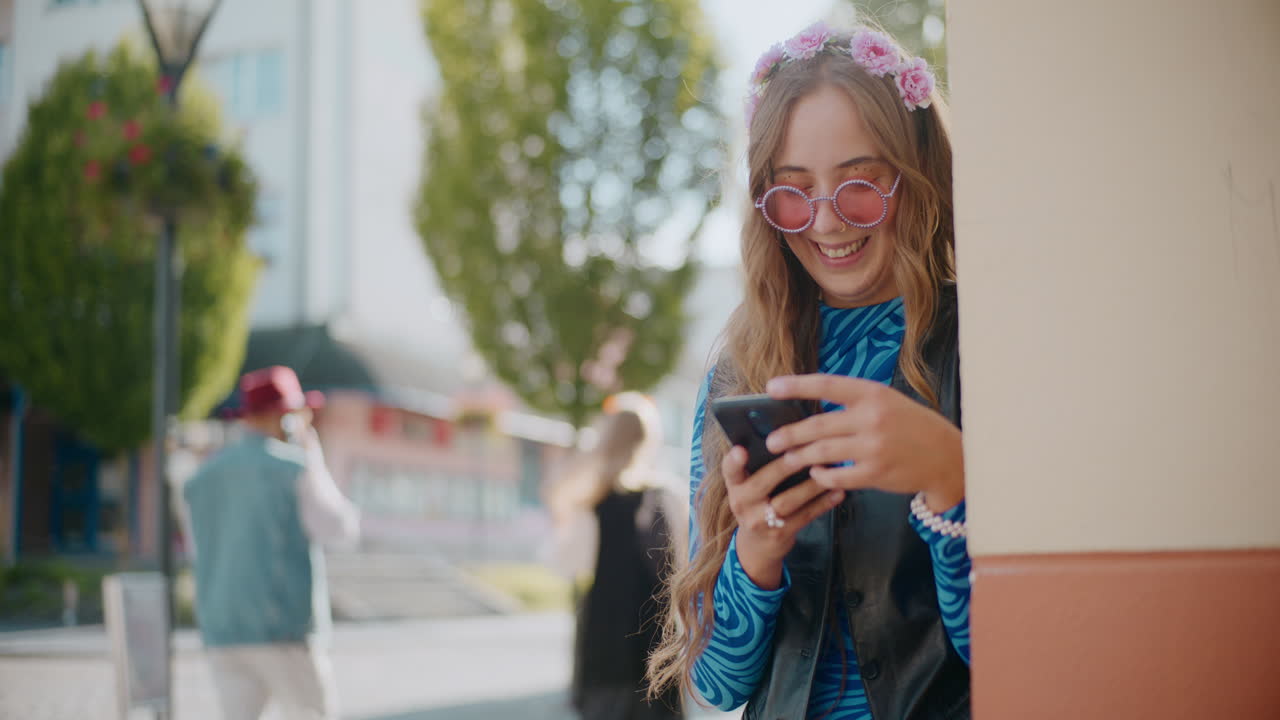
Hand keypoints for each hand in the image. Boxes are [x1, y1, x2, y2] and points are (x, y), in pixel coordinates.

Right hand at [722, 445, 844, 589]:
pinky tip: (837, 492)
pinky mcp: (780, 534)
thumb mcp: (748, 487)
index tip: (741, 450)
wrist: (757, 546)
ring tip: (828, 471)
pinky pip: (804, 516)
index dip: (733, 460)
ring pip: (788, 501)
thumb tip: (790, 440)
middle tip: (802, 453)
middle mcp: (743, 503)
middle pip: (762, 483)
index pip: (730, 471)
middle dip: (783, 467)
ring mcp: (760, 521)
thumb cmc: (757, 504)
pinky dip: (822, 503)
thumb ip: (759, 467)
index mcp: (735, 486)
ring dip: (811, 485)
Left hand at [764, 374, 964, 511]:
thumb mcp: (886, 401)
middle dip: (790, 434)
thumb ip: (853, 402)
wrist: (946, 456)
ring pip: (823, 453)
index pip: (827, 385)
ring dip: (800, 457)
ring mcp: (874, 448)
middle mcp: (872, 418)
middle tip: (772, 440)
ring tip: (786, 459)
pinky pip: (838, 477)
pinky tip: (815, 474)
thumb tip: (810, 408)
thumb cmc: (910, 425)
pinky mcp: (875, 474)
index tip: (770, 388)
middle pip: (818, 425)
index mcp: (872, 394)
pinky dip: (822, 477)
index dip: (796, 386)